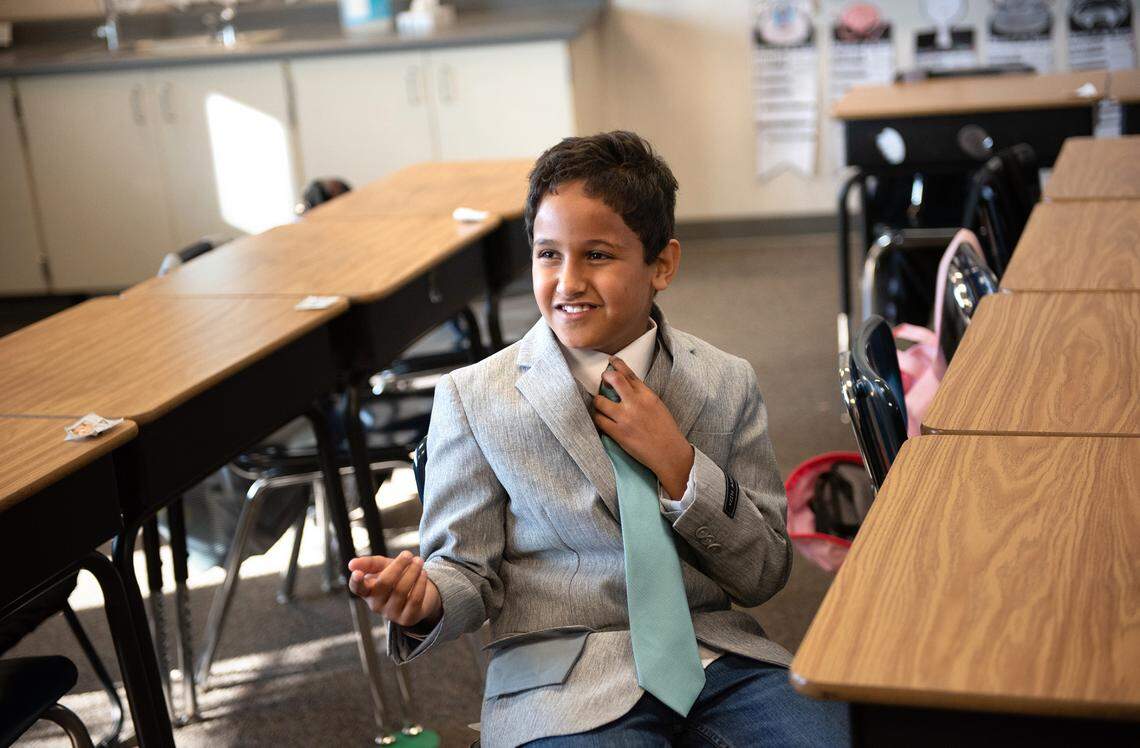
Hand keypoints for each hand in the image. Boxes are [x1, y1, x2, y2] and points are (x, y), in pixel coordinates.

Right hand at [347, 551, 442, 627]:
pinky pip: (414, 600)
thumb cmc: (396, 577)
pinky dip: (420, 584)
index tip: (357, 572)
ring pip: (401, 590)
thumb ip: (369, 563)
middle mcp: (375, 605)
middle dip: (398, 566)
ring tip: (419, 560)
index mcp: (367, 591)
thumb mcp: (383, 566)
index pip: (357, 588)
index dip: (356, 581)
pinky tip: (423, 573)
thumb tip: (351, 564)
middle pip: (385, 583)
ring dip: (412, 572)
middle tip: (408, 554)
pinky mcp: (406, 619)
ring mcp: (390, 614)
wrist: (417, 593)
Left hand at [593, 357, 693, 499]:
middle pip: (614, 380)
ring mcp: (625, 418)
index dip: (618, 365)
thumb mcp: (658, 406)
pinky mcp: (618, 433)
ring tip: (601, 405)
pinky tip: (602, 420)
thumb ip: (643, 396)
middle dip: (606, 377)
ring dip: (598, 402)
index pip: (629, 374)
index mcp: (647, 395)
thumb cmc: (666, 431)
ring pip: (600, 401)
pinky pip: (599, 421)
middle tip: (603, 381)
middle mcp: (635, 403)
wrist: (670, 453)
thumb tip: (626, 389)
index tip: (611, 361)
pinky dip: (598, 419)